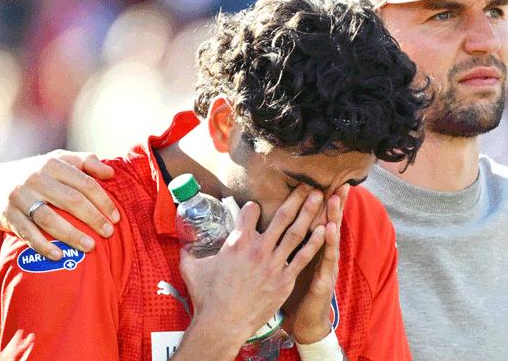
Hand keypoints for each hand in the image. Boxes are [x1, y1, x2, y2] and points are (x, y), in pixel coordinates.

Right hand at [0, 150, 117, 259]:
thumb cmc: (40, 174)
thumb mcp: (60, 160)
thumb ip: (86, 162)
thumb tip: (111, 173)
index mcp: (53, 164)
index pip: (85, 183)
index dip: (103, 201)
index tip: (116, 217)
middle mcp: (36, 179)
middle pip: (71, 200)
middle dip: (93, 218)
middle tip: (109, 233)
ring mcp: (20, 197)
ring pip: (49, 218)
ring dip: (71, 235)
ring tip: (90, 247)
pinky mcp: (7, 215)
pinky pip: (27, 233)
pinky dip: (43, 245)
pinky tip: (59, 256)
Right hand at [178, 185, 326, 354]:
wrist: (222, 324)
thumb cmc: (207, 297)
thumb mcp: (191, 269)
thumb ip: (188, 253)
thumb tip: (182, 245)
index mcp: (237, 241)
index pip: (250, 211)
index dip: (252, 207)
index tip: (256, 207)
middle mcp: (258, 248)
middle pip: (281, 215)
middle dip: (296, 197)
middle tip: (307, 184)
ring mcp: (273, 264)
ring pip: (296, 231)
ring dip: (309, 212)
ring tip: (319, 197)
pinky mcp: (284, 280)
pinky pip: (303, 257)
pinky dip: (315, 242)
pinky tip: (325, 229)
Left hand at [283, 184, 348, 343]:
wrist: (307, 320)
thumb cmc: (298, 288)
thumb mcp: (293, 261)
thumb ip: (289, 242)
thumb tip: (276, 222)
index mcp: (313, 248)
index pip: (318, 219)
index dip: (323, 200)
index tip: (324, 179)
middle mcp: (323, 254)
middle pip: (329, 224)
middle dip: (334, 203)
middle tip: (337, 183)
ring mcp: (326, 268)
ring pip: (330, 240)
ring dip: (333, 219)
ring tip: (334, 201)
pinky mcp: (323, 283)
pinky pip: (325, 263)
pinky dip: (327, 247)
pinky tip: (328, 233)